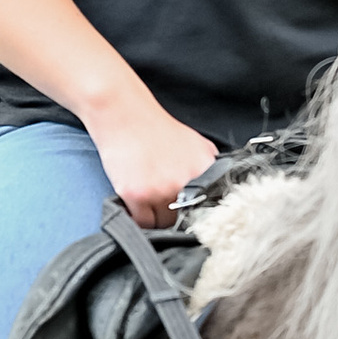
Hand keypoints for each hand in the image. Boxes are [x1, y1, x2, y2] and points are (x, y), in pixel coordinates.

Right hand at [93, 96, 218, 226]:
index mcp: (205, 168)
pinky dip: (138, 217)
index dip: (195, 212)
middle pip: (184, 219)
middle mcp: (186, 180)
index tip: (186, 210)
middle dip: (172, 213)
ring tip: (147, 198)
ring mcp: (162, 190)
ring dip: (154, 216)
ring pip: (162, 224)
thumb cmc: (154, 128)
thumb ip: (207, 169)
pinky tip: (135, 202)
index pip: (208, 209)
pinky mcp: (138, 195)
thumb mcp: (195, 144)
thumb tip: (214, 194)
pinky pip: (142, 223)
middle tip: (160, 200)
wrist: (124, 114)